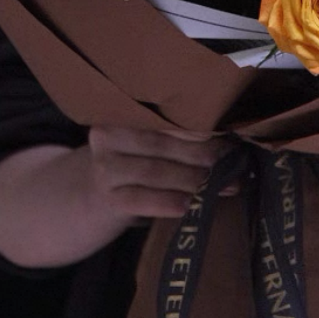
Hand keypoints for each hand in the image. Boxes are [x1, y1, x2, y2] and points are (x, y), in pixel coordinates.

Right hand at [86, 125, 226, 220]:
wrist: (83, 200)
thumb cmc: (128, 165)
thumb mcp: (140, 143)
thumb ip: (170, 135)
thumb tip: (226, 137)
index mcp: (119, 113)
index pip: (164, 118)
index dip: (198, 128)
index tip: (230, 136)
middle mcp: (107, 136)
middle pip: (162, 143)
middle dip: (203, 154)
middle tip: (235, 161)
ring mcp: (104, 169)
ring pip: (156, 171)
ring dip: (195, 179)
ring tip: (227, 184)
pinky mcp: (107, 200)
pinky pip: (142, 200)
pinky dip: (168, 201)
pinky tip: (191, 204)